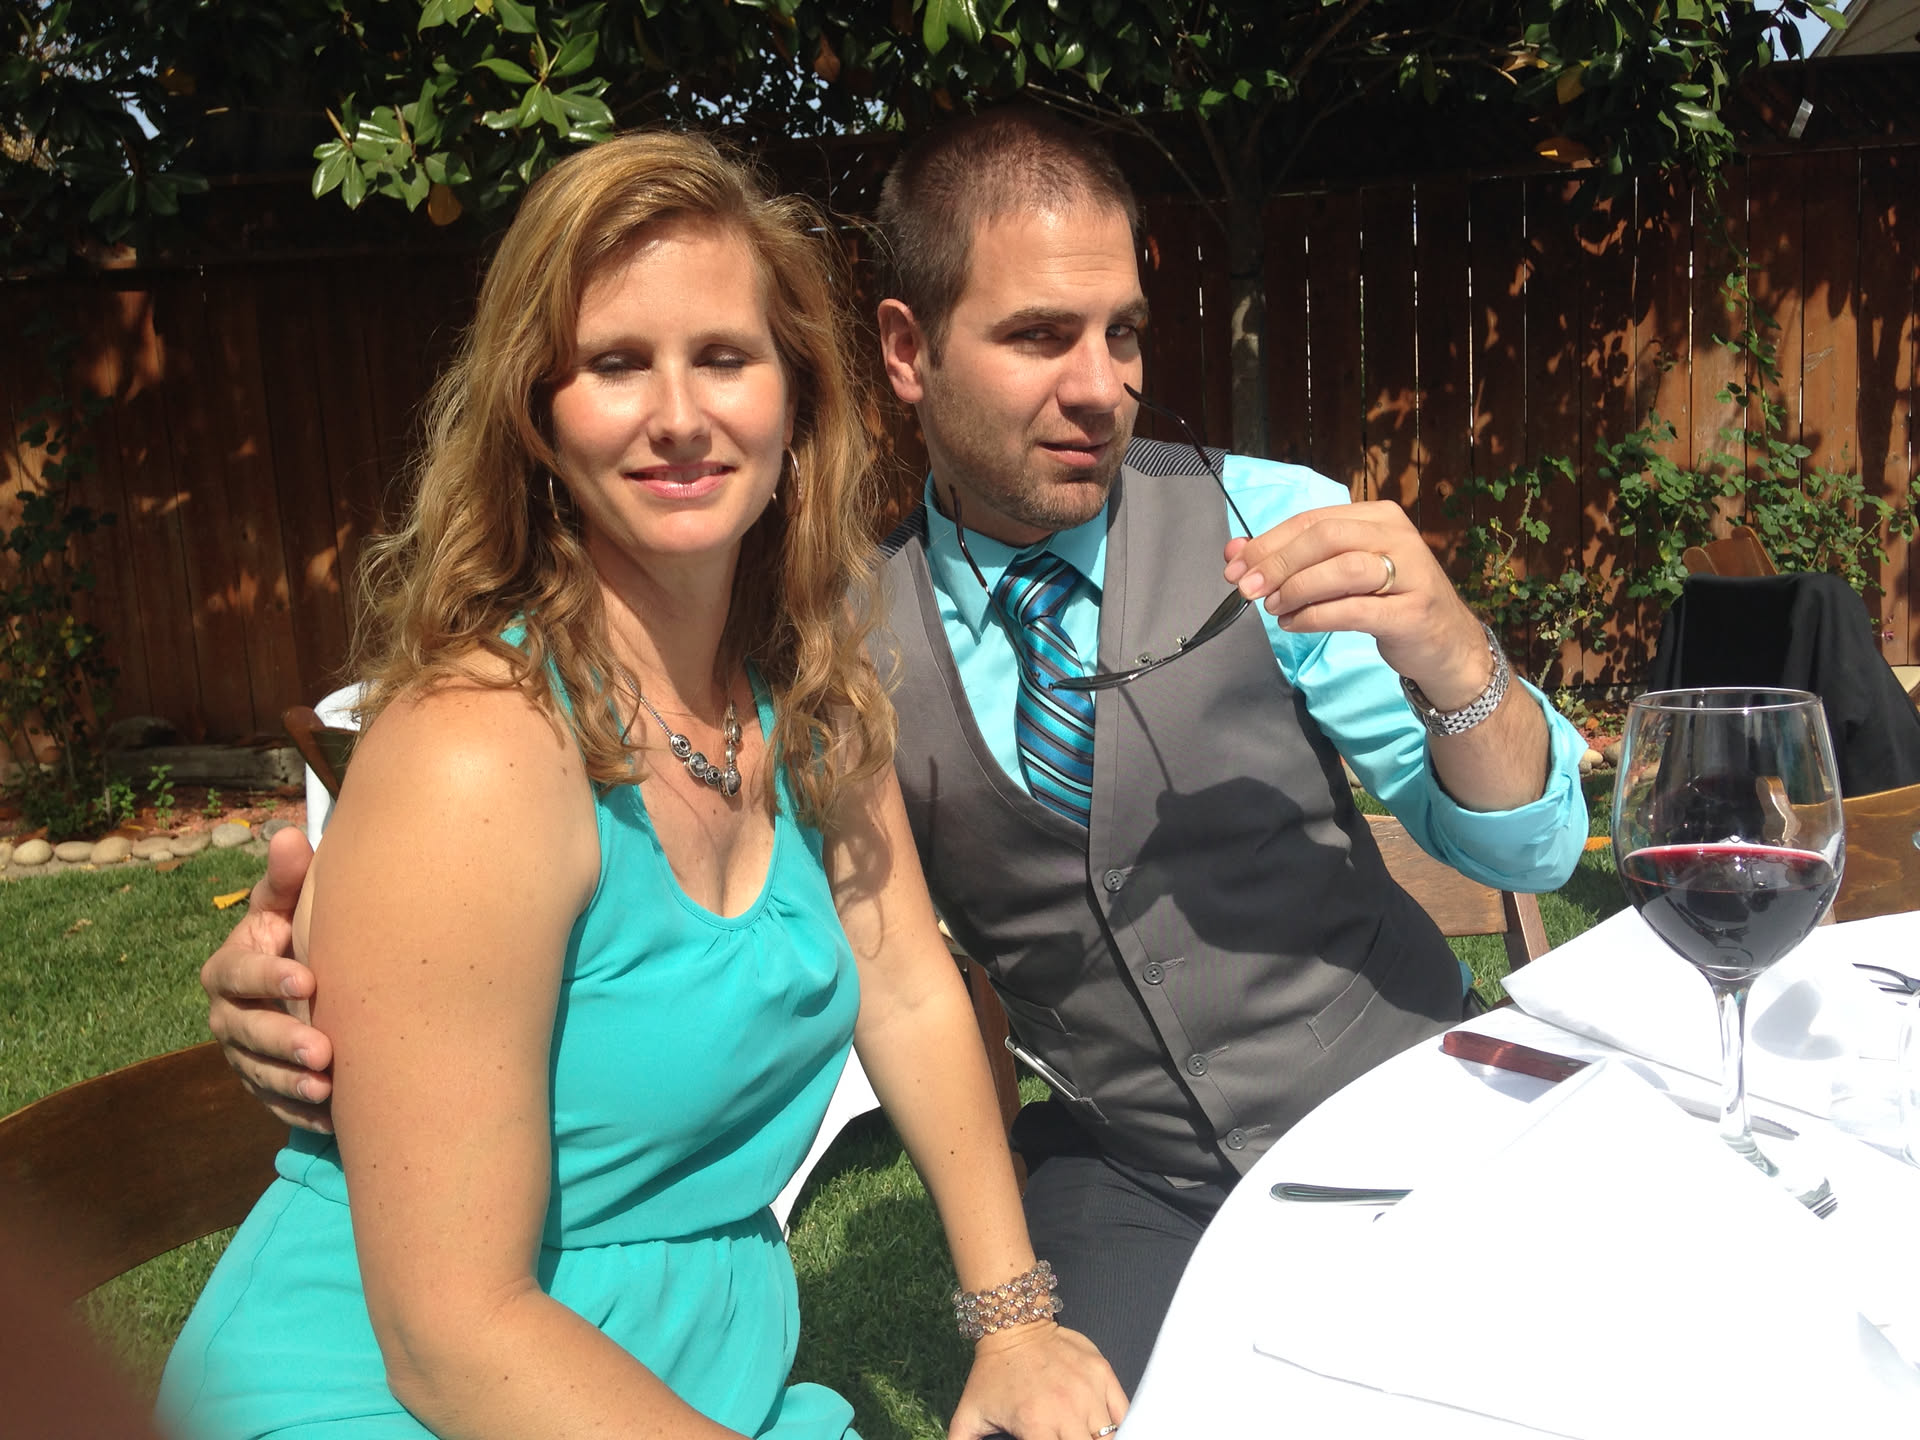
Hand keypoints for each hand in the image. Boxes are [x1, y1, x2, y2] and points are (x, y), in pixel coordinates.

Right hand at [201, 825, 332, 1131]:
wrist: (306, 980)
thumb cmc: (299, 931)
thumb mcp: (290, 904)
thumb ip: (289, 877)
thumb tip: (290, 835)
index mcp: (229, 966)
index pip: (239, 973)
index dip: (269, 977)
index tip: (308, 980)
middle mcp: (227, 1012)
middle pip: (245, 1031)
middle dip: (281, 1040)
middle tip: (323, 1049)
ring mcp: (242, 1053)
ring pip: (259, 1073)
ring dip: (292, 1082)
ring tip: (328, 1088)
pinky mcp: (261, 1083)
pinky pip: (274, 1102)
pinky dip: (299, 1110)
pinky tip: (331, 1116)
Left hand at [948, 1322, 1127, 1439]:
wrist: (1012, 1324)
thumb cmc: (992, 1374)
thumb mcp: (968, 1416)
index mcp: (1037, 1426)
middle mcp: (1068, 1411)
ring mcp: (1089, 1391)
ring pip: (1112, 1435)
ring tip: (1088, 1438)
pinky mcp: (1103, 1373)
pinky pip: (1124, 1411)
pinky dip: (1121, 1425)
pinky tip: (1109, 1431)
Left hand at [1224, 501, 1491, 709]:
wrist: (1445, 644)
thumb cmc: (1387, 602)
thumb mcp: (1342, 573)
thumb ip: (1297, 560)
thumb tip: (1236, 552)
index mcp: (1378, 517)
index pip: (1313, 519)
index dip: (1268, 541)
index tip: (1233, 565)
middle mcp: (1397, 536)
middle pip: (1325, 538)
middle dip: (1277, 563)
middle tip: (1246, 589)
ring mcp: (1410, 573)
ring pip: (1342, 568)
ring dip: (1296, 588)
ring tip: (1273, 608)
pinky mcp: (1412, 612)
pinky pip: (1354, 609)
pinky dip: (1315, 616)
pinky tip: (1293, 624)